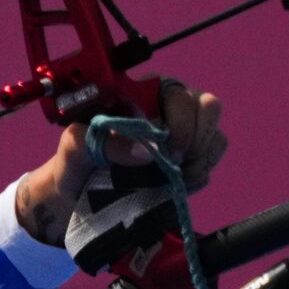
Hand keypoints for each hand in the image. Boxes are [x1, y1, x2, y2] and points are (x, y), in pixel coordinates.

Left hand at [15, 81, 226, 245]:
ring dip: (200, 157)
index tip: (163, 146)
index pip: (176, 91)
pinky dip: (200, 172)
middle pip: (207, 106)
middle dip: (194, 137)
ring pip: (215, 133)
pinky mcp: (190, 156)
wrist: (78, 197)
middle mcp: (165, 107)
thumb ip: (99, 141)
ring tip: (173, 176)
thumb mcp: (74, 150)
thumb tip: (144, 150)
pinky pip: (212, 157)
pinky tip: (177, 182)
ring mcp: (182, 131)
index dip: (178, 118)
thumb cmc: (75, 164)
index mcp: (138, 94)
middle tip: (172, 161)